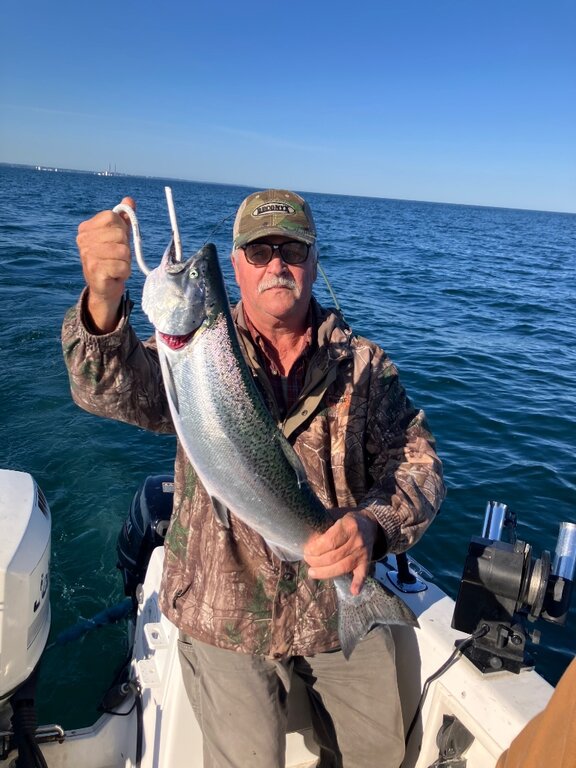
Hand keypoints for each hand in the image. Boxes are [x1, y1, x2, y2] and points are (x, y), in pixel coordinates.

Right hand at [76, 196, 134, 332]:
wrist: (105, 287)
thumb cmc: (112, 259)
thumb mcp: (119, 236)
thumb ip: (124, 218)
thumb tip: (129, 200)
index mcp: (86, 228)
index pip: (113, 216)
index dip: (122, 228)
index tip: (117, 240)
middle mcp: (83, 240)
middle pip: (120, 234)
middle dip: (125, 247)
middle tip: (117, 257)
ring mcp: (87, 255)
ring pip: (123, 250)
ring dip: (126, 261)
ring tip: (117, 266)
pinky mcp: (95, 271)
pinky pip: (123, 266)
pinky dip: (124, 272)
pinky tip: (115, 275)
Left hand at [304, 510, 378, 595]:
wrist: (370, 524)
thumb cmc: (346, 521)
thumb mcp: (336, 515)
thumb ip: (323, 523)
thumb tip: (304, 534)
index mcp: (349, 525)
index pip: (329, 541)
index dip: (315, 549)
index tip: (306, 550)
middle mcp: (357, 540)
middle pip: (333, 557)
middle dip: (316, 562)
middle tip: (307, 561)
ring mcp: (363, 552)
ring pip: (343, 567)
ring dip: (325, 573)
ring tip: (312, 573)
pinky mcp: (367, 562)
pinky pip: (363, 574)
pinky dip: (358, 583)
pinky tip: (353, 591)